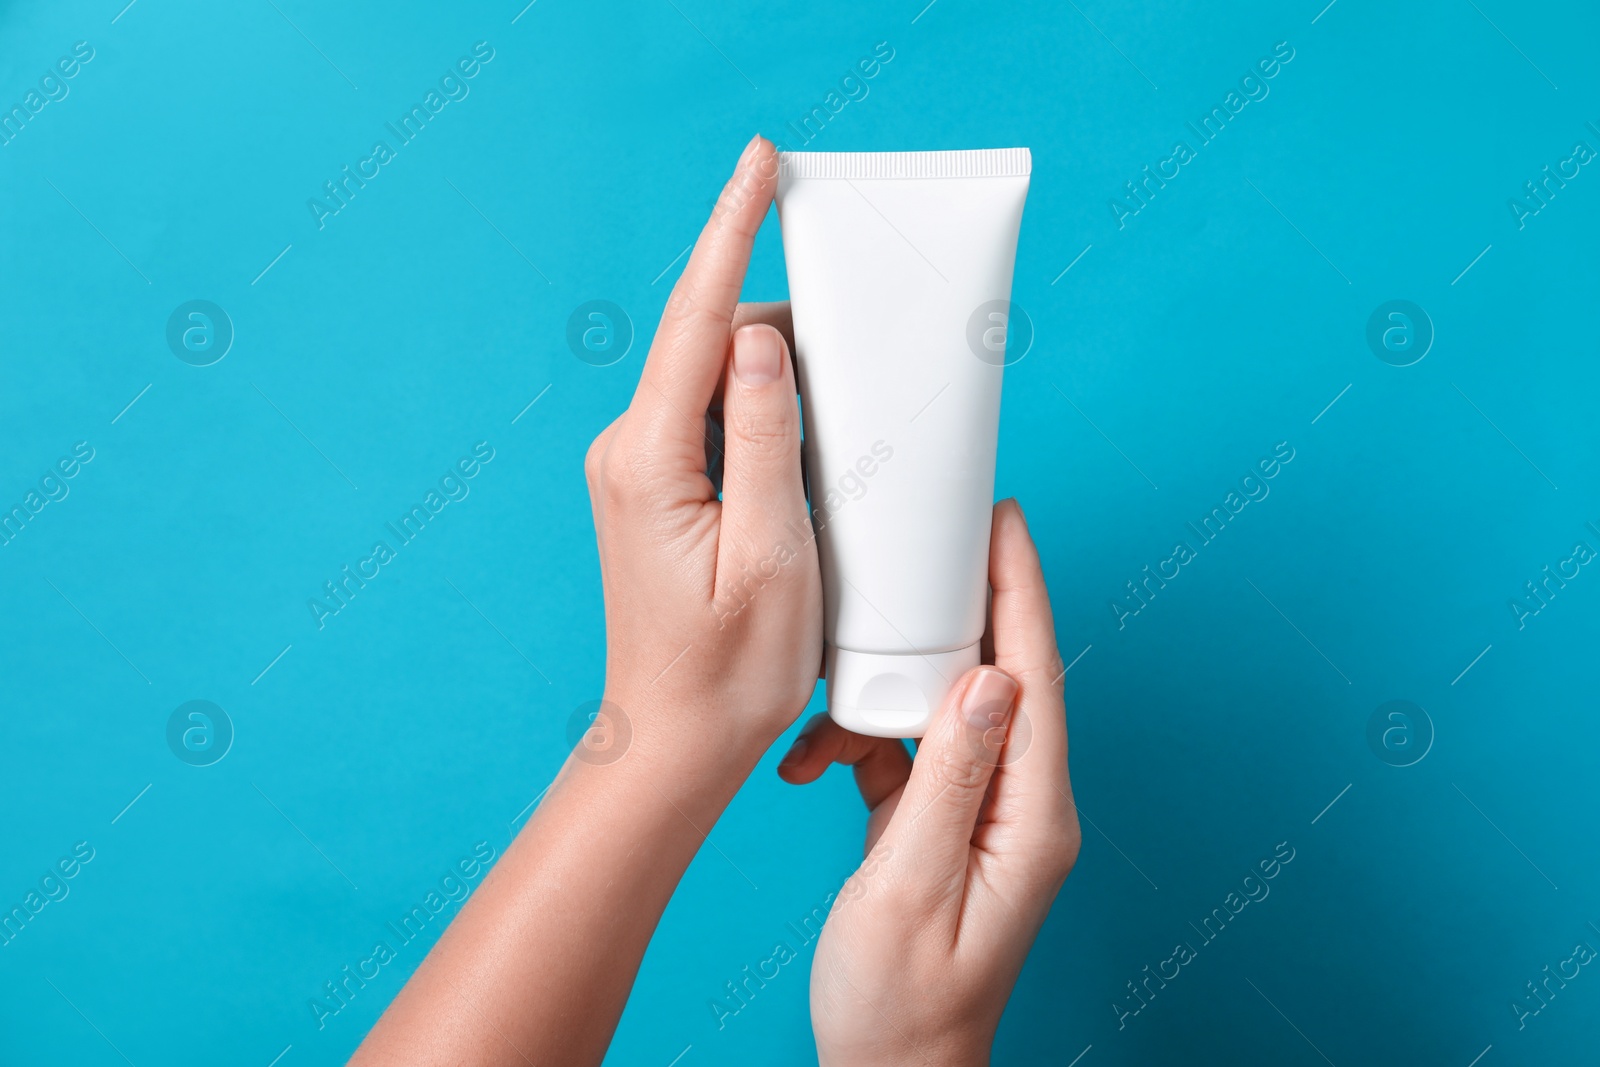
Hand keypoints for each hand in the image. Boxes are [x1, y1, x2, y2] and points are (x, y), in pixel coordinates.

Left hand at [584, 134, 821, 774]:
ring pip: (719, 381)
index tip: (763, 161)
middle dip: (787, 323)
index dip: (734, 231)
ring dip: (783, 380)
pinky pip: (715, 420)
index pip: (698, 318)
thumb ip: (766, 439)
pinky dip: (766, 415)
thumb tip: (764, 338)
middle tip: (865, 332)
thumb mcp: (772, 556)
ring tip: (842, 429)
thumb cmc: (731, 671)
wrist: (674, 743)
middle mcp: (629, 450)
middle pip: (714, 342)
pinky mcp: (656, 486)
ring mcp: (638, 467)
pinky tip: (809, 450)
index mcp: (650, 460)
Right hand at [777, 500, 1079, 1066]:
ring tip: (844, 650)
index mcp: (1031, 817)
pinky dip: (864, 737)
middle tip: (929, 535)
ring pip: (949, 706)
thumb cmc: (901, 1001)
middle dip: (963, 603)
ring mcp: (983, 811)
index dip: (1021, 591)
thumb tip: (990, 678)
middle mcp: (1020, 804)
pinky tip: (817, 750)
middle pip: (1000, 676)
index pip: (1035, 679)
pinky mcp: (944, 821)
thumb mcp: (912, 888)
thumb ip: (949, 779)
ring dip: (891, 679)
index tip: (1003, 520)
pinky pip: (913, 749)